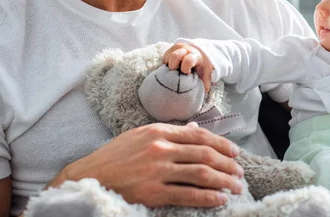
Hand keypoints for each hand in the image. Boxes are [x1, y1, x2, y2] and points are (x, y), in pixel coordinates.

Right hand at [54, 122, 243, 207]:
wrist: (89, 176)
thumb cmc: (115, 156)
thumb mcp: (140, 135)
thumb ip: (169, 133)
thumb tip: (195, 129)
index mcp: (158, 132)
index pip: (199, 136)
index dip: (221, 144)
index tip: (234, 152)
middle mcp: (160, 148)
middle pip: (204, 154)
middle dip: (227, 163)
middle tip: (239, 171)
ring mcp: (157, 171)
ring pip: (200, 173)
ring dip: (223, 180)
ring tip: (235, 186)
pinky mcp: (152, 192)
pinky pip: (187, 195)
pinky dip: (207, 197)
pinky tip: (220, 199)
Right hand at [163, 43, 212, 91]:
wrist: (200, 54)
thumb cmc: (201, 67)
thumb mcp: (205, 74)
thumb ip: (204, 83)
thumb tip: (202, 94)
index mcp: (195, 56)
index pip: (188, 60)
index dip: (185, 69)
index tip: (187, 73)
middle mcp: (186, 50)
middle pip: (175, 56)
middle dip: (174, 65)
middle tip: (177, 71)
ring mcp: (177, 48)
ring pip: (167, 57)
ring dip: (170, 65)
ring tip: (176, 69)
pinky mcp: (170, 49)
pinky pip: (164, 57)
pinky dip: (166, 64)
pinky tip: (173, 67)